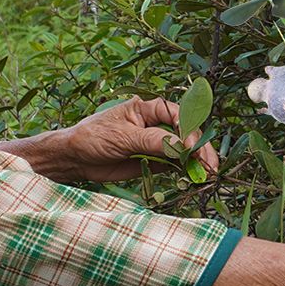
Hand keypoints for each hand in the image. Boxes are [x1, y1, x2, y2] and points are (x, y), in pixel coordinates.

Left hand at [0, 98, 219, 184]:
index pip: (177, 115)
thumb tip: (182, 146)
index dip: (189, 130)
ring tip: (207, 175)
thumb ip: (154, 141)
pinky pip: (174, 164)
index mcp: (148, 108)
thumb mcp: (123, 137)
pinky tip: (195, 178)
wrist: (75, 159)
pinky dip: (185, 170)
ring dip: (196, 161)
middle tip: (209, 166)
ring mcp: (156, 143)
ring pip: (184, 149)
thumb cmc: (94, 137)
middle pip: (186, 133)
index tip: (193, 148)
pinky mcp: (153, 160)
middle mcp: (155, 123)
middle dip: (199, 148)